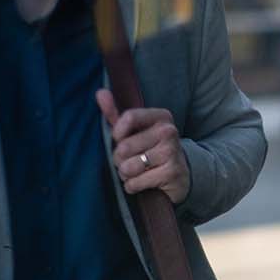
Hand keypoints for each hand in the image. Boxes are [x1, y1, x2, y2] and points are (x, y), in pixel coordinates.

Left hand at [97, 89, 190, 204]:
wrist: (178, 176)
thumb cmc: (149, 151)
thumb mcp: (134, 131)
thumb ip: (115, 113)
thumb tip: (100, 92)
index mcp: (161, 117)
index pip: (128, 117)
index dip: (117, 133)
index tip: (121, 139)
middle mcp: (169, 131)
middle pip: (124, 147)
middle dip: (120, 159)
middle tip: (132, 160)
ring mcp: (172, 152)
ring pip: (128, 167)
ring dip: (126, 174)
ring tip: (137, 172)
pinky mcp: (172, 173)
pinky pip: (135, 182)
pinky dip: (133, 186)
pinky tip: (144, 182)